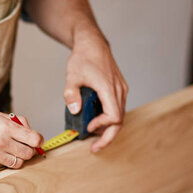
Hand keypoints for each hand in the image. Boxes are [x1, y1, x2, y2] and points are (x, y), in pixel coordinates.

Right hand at [0, 106, 43, 170]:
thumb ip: (15, 123)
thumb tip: (30, 132)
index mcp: (5, 126)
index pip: (34, 139)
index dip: (37, 141)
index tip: (35, 141)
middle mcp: (0, 142)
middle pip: (28, 154)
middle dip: (27, 150)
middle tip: (21, 147)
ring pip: (17, 164)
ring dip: (15, 158)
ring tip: (6, 150)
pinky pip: (1, 167)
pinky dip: (0, 162)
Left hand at [64, 32, 127, 152]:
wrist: (92, 44)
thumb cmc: (83, 58)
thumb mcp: (72, 75)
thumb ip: (71, 93)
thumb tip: (74, 110)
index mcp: (109, 88)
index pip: (114, 115)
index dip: (102, 126)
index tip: (88, 128)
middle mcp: (119, 90)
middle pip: (120, 121)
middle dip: (108, 137)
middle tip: (95, 148)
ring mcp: (121, 90)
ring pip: (120, 116)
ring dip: (108, 128)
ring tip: (92, 135)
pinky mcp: (119, 90)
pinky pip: (117, 108)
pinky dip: (109, 118)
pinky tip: (96, 122)